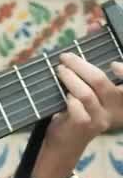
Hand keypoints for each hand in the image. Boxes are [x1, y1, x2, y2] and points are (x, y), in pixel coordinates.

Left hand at [32, 51, 122, 177]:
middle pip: (100, 80)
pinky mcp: (84, 125)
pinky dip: (68, 96)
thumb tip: (90, 32)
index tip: (114, 64)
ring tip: (60, 70)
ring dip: (70, 78)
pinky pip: (75, 105)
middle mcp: (114, 109)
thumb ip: (93, 68)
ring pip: (86, 93)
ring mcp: (100, 118)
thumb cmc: (78, 112)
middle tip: (66, 57)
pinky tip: (63, 93)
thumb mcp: (90, 91)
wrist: (65, 145)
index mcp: (119, 99)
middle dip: (80, 65)